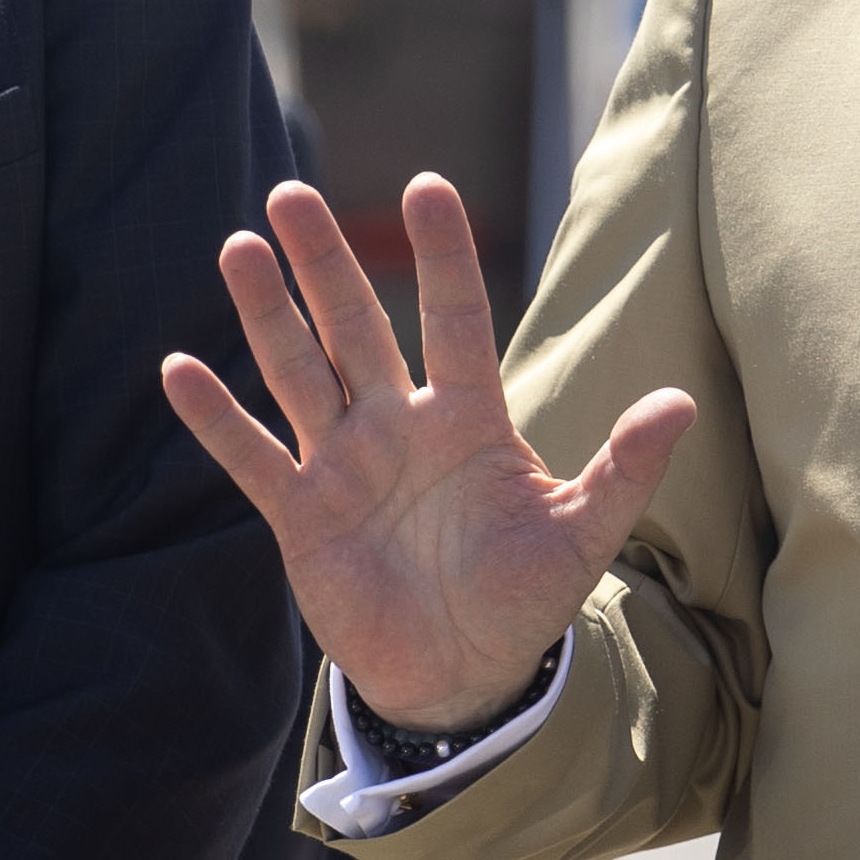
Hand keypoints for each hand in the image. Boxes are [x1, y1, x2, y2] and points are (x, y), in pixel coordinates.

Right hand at [164, 175, 698, 733]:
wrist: (465, 674)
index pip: (454, 317)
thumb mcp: (583, 533)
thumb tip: (682, 403)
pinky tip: (177, 368)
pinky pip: (254, 458)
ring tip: (237, 248)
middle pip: (356, 326)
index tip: (428, 185)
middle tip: (292, 193)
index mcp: (469, 416)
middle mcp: (400, 425)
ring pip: (299, 373)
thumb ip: (625, 468)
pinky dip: (217, 418)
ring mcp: (346, 465)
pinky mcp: (303, 516)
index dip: (443, 255)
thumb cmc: (525, 596)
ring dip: (268, 315)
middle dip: (326, 262)